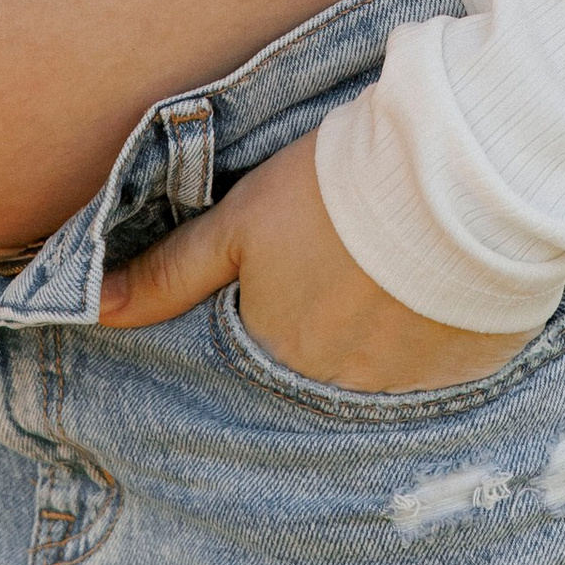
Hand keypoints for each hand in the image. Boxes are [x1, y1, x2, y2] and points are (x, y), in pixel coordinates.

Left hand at [97, 130, 539, 392]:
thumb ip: (170, 273)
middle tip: (345, 270)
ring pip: (383, 367)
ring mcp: (410, 386)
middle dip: (327, 326)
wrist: (456, 175)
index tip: (294, 280)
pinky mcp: (468, 368)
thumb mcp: (240, 221)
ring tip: (393, 272)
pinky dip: (436, 334)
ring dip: (381, 332)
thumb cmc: (334, 191)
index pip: (263, 354)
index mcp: (280, 354)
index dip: (276, 313)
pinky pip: (443, 366)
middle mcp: (340, 388)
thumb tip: (95, 311)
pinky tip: (440, 288)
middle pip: (322, 364)